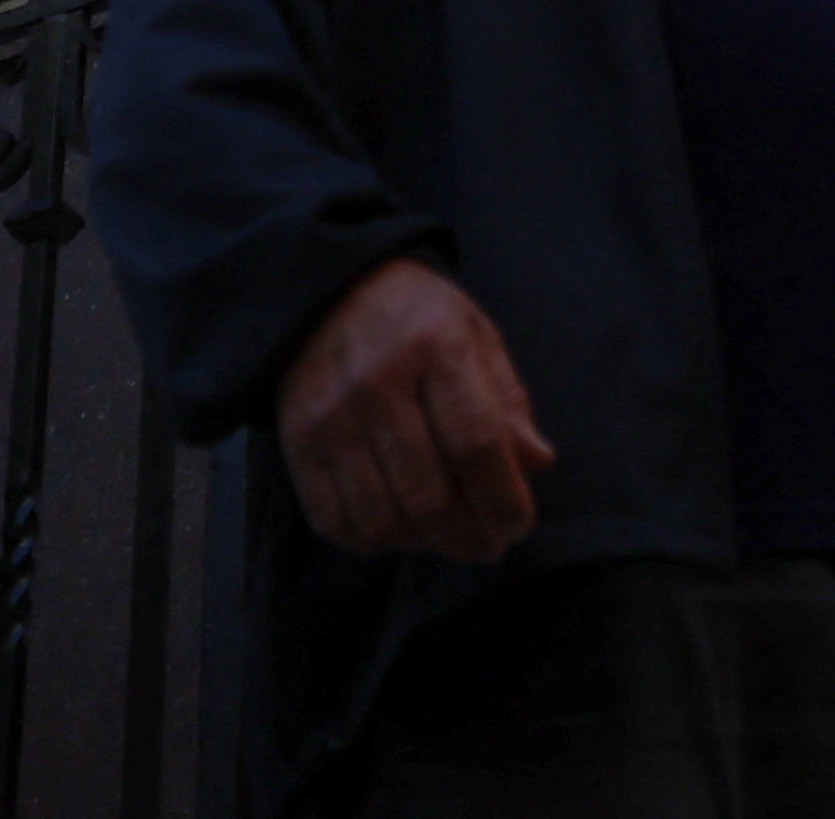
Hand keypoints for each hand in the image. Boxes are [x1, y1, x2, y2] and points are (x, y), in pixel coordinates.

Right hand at [274, 257, 555, 561]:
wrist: (328, 289)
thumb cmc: (417, 318)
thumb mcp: (476, 335)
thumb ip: (507, 401)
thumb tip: (538, 464)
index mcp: (435, 346)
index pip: (476, 443)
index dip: (503, 498)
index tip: (517, 524)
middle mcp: (378, 383)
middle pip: (428, 494)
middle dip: (467, 537)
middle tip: (486, 545)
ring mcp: (330, 416)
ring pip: (380, 518)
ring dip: (422, 545)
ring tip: (445, 537)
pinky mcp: (296, 441)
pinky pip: (333, 520)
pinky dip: (371, 542)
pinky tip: (397, 528)